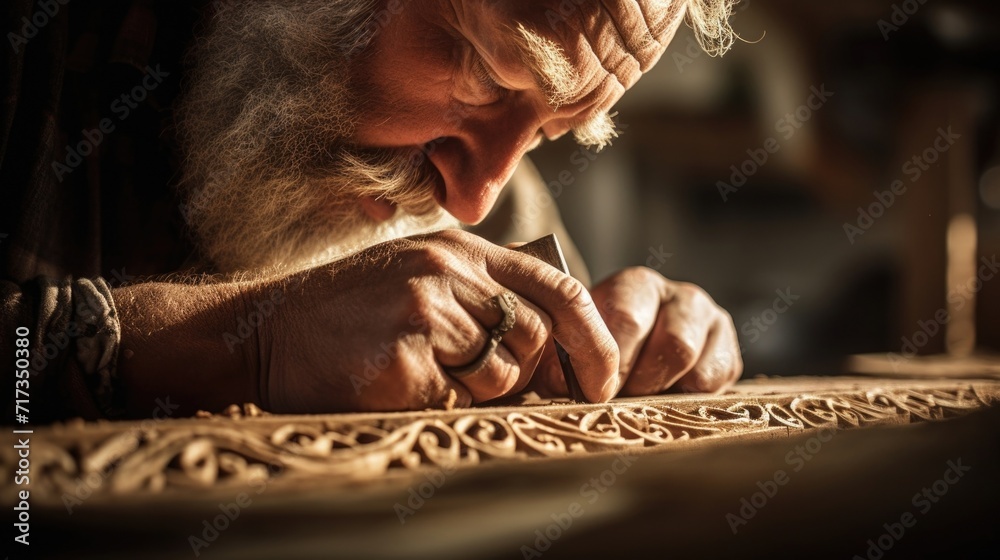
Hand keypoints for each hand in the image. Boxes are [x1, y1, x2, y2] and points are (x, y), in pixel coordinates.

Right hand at [254, 229, 619, 412]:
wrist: (264, 332)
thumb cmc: (348, 314)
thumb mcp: (418, 277)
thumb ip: (481, 296)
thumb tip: (551, 353)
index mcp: (460, 249)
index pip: (558, 286)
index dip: (593, 336)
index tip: (603, 379)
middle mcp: (449, 269)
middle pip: (535, 338)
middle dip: (518, 372)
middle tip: (467, 375)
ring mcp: (426, 310)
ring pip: (501, 375)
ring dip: (471, 390)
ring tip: (417, 368)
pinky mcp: (404, 357)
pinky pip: (456, 402)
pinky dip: (434, 404)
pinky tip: (391, 380)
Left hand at [530, 267, 741, 397]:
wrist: (630, 354)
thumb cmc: (591, 349)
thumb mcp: (571, 344)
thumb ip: (562, 357)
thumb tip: (560, 381)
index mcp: (636, 285)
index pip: (629, 318)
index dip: (612, 360)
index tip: (594, 390)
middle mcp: (680, 295)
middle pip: (674, 344)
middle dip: (641, 381)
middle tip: (617, 401)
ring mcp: (709, 322)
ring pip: (696, 364)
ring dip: (662, 390)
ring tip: (638, 401)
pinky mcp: (728, 351)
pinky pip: (715, 381)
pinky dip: (688, 399)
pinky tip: (664, 398)